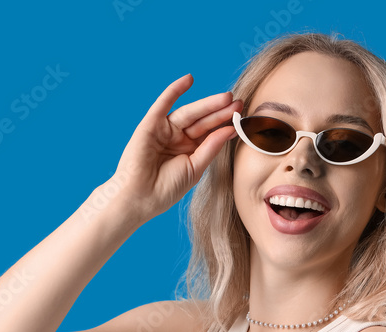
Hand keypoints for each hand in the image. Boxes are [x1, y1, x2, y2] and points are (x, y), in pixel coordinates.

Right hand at [108, 73, 240, 223]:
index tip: (244, 118)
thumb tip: (230, 129)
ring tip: (227, 97)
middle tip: (240, 103)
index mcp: (190, 150)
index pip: (212, 133)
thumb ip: (211, 146)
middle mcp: (179, 138)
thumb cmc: (167, 188)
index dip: (227, 125)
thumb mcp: (196, 167)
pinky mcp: (150, 124)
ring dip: (208, 104)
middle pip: (204, 121)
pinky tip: (189, 79)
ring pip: (190, 113)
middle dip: (222, 112)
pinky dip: (175, 90)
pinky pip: (164, 103)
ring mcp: (165, 130)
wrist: (141, 197)